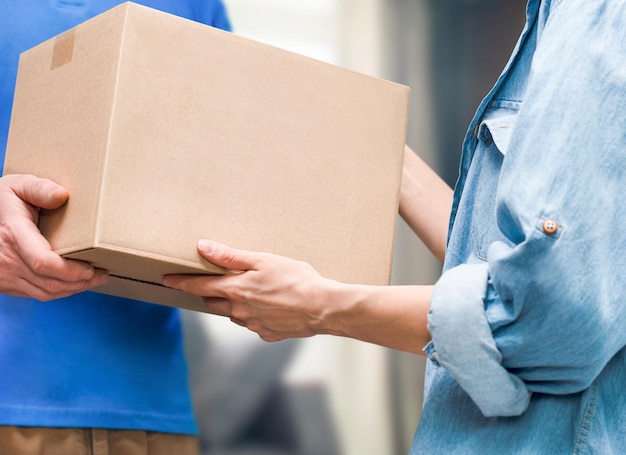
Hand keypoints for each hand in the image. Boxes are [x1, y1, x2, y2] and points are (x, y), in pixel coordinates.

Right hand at [0, 174, 107, 300]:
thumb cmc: (0, 201)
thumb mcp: (17, 185)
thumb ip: (40, 188)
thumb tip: (63, 195)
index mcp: (13, 234)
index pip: (43, 262)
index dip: (70, 270)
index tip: (92, 268)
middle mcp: (7, 259)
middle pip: (49, 282)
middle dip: (81, 282)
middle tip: (102, 275)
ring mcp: (4, 275)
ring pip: (45, 292)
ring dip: (73, 289)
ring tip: (94, 279)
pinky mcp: (5, 283)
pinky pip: (36, 294)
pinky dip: (58, 291)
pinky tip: (73, 283)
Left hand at [162, 240, 331, 340]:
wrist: (322, 307)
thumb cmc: (296, 278)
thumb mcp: (263, 260)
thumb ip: (231, 256)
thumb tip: (203, 247)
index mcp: (235, 290)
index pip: (199, 286)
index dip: (181, 282)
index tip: (166, 280)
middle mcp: (239, 311)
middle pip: (213, 301)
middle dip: (210, 292)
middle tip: (215, 282)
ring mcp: (253, 325)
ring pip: (233, 314)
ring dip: (233, 304)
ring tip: (250, 292)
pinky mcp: (267, 334)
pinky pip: (252, 324)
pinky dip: (254, 315)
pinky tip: (270, 306)